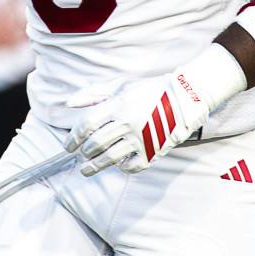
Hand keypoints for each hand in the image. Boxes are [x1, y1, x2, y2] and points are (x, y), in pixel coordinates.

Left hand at [67, 68, 211, 176]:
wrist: (187, 95)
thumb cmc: (149, 90)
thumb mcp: (120, 85)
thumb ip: (93, 94)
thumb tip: (69, 104)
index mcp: (118, 104)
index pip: (87, 124)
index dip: (73, 137)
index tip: (68, 146)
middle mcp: (128, 122)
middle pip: (96, 143)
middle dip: (84, 152)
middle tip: (80, 155)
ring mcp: (142, 138)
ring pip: (111, 157)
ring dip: (95, 166)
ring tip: (86, 170)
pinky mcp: (154, 150)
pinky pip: (133, 166)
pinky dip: (122, 167)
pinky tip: (117, 164)